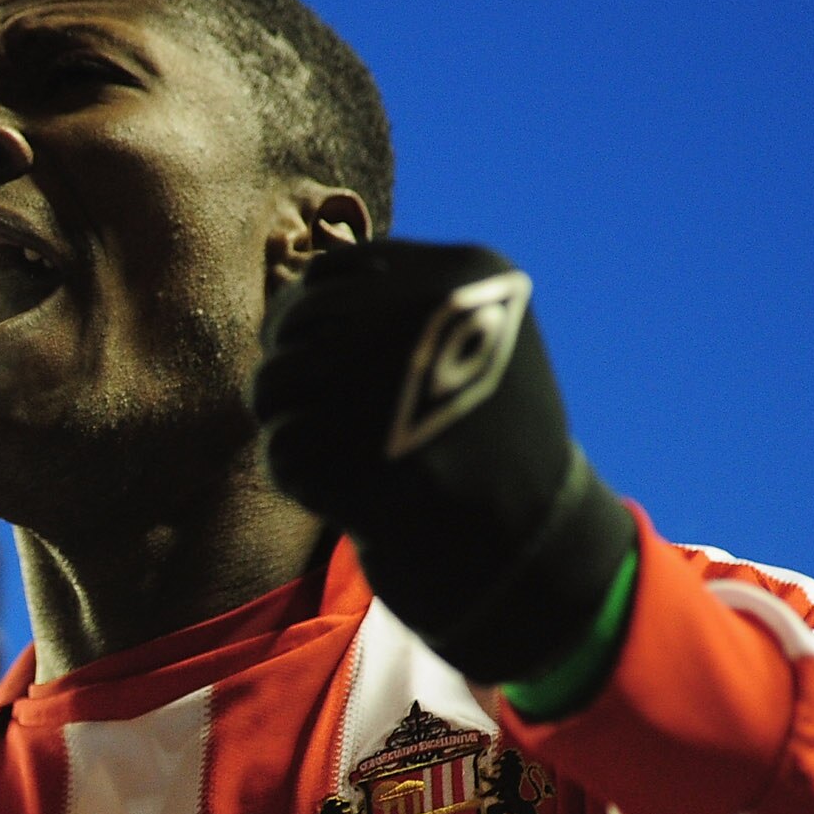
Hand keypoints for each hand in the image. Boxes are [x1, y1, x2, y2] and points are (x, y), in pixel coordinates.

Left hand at [252, 237, 634, 684]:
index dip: (295, 318)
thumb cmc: (487, 434)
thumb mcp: (475, 334)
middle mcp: (430, 318)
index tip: (296, 352)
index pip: (327, 276)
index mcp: (465, 275)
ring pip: (276, 383)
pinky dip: (296, 477)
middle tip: (293, 409)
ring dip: (282, 421)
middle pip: (294, 328)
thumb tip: (291, 298)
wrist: (538, 538)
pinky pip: (284, 451)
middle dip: (285, 372)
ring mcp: (402, 386)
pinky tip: (337, 492)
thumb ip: (398, 303)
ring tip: (313, 446)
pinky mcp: (371, 463)